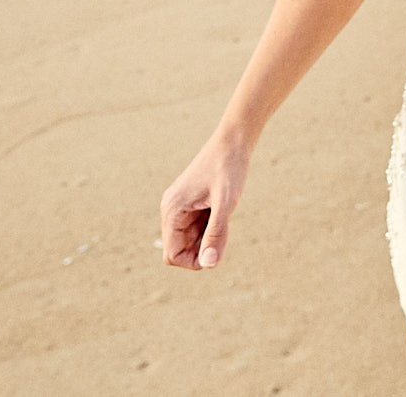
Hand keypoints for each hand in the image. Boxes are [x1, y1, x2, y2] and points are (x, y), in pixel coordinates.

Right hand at [160, 132, 251, 269]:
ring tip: (224, 216)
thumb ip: (216, 234)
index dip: (195, 261)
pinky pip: (197, 227)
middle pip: (180, 249)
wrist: (234, 141)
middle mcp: (171, 209)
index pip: (172, 255)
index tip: (217, 250)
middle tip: (224, 229)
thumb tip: (209, 264)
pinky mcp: (191, 203)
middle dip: (202, 249)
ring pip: (190, 239)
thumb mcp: (226, 203)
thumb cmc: (229, 168)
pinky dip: (211, 227)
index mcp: (172, 210)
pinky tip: (223, 210)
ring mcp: (180, 206)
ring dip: (208, 238)